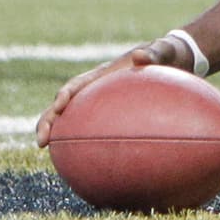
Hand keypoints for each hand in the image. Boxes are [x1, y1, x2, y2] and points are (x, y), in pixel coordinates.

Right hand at [35, 35, 192, 146]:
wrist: (178, 59)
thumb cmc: (168, 53)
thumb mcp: (163, 49)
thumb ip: (153, 52)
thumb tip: (139, 57)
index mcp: (103, 75)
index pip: (76, 86)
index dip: (63, 97)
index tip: (58, 109)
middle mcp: (97, 91)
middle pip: (65, 107)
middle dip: (49, 122)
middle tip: (41, 142)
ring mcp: (103, 105)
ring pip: (77, 122)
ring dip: (63, 138)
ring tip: (57, 160)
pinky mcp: (114, 116)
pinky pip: (100, 132)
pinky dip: (92, 146)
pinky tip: (98, 169)